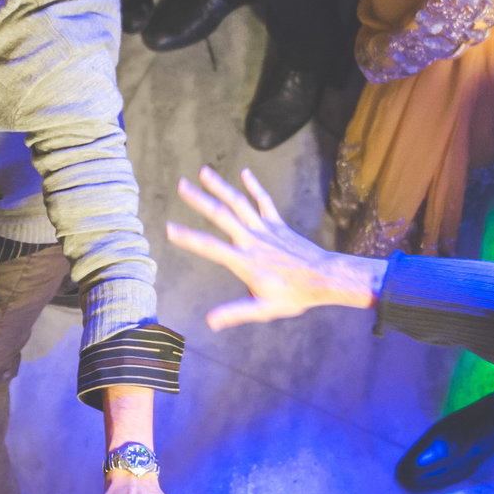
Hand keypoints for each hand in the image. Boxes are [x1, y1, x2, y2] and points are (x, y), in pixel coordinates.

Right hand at [166, 164, 385, 328]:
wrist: (324, 278)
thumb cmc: (294, 295)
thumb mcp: (263, 309)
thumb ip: (235, 313)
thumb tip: (209, 321)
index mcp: (244, 261)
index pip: (210, 247)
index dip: (188, 238)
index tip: (169, 228)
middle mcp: (252, 240)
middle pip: (222, 215)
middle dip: (199, 199)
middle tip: (180, 185)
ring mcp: (265, 229)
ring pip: (239, 202)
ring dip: (221, 186)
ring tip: (203, 171)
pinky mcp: (277, 224)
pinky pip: (264, 201)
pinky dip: (254, 186)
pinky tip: (244, 172)